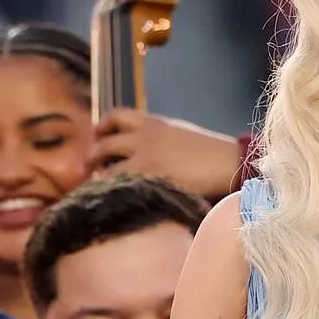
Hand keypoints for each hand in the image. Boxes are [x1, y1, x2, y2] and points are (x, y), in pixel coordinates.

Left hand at [91, 108, 243, 200]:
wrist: (229, 163)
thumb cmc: (211, 152)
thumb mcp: (181, 134)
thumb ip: (159, 137)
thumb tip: (141, 149)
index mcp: (154, 123)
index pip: (116, 116)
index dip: (102, 127)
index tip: (97, 137)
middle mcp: (144, 138)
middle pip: (104, 144)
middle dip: (92, 158)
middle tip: (89, 169)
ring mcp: (145, 160)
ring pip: (106, 169)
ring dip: (98, 180)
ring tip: (99, 190)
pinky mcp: (150, 181)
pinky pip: (120, 188)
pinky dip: (112, 194)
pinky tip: (114, 201)